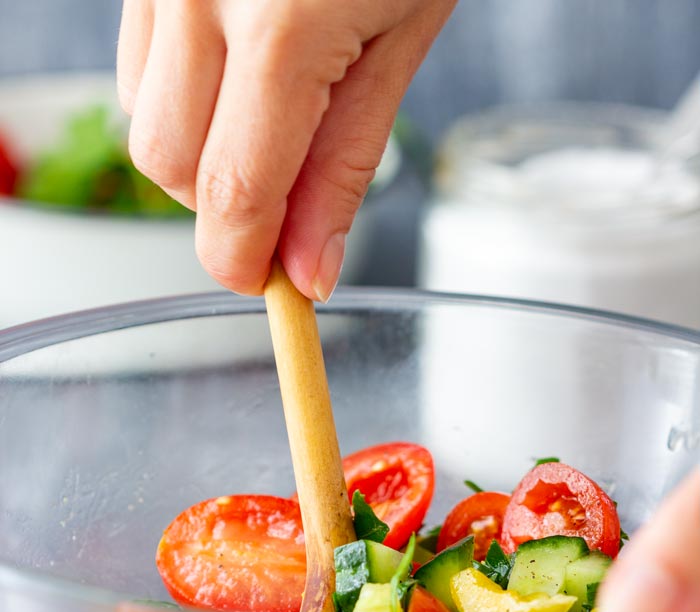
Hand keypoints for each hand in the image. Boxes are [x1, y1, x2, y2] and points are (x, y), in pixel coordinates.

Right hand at [117, 0, 455, 298]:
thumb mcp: (400, 43)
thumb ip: (344, 166)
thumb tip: (309, 270)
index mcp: (281, 26)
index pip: (233, 195)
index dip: (246, 261)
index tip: (272, 284)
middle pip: (168, 166)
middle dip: (222, 209)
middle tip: (284, 202)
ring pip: (142, 115)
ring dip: (199, 150)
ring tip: (270, 117)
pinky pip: (139, 57)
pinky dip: (184, 92)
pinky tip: (236, 68)